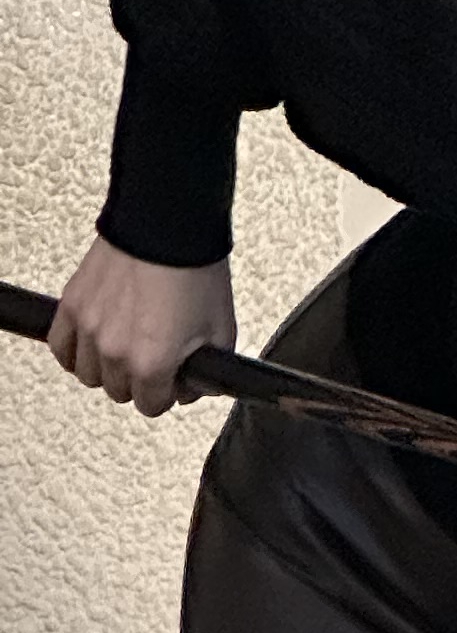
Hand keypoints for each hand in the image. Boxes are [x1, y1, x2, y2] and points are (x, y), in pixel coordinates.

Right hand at [50, 236, 232, 413]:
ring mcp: (88, 328)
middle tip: (154, 360)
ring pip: (88, 374)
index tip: (173, 380)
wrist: (168, 226)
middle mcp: (114, 351)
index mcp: (152, 363)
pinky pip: (60, 346)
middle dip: (140, 383)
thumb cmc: (196, 273)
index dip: (167, 395)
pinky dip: (74, 352)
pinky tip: (92, 347)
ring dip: (107, 370)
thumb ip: (206, 373)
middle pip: (119, 392)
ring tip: (125, 350)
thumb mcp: (220, 333)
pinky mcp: (72, 305)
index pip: (151, 406)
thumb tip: (190, 391)